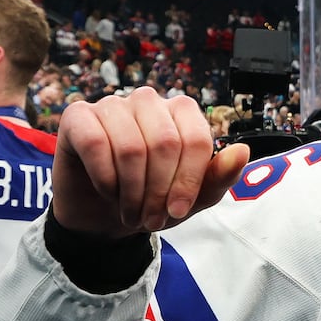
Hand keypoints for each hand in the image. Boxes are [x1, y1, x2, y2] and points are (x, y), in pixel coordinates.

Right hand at [53, 87, 248, 236]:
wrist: (102, 216)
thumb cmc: (150, 200)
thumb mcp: (191, 198)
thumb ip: (219, 177)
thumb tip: (242, 150)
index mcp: (181, 113)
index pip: (197, 139)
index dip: (189, 181)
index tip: (178, 211)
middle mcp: (148, 101)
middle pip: (166, 144)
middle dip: (159, 191)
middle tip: (151, 219)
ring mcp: (112, 104)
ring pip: (131, 147)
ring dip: (132, 192)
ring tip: (131, 212)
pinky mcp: (78, 116)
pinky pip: (96, 145)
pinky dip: (105, 179)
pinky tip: (108, 192)